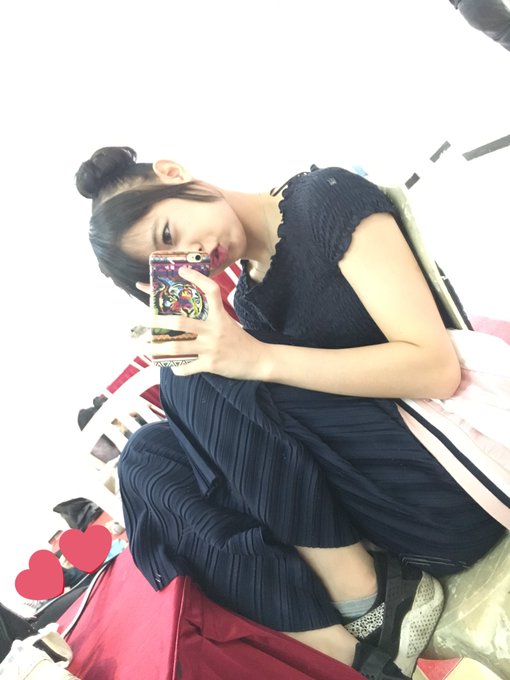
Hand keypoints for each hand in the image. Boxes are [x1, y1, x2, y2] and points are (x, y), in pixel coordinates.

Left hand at [147, 267, 267, 379]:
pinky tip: (171, 366)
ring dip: (156, 348)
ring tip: (144, 347)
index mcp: (219, 316)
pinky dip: (176, 367)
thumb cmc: (238, 340)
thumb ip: (208, 318)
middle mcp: (214, 329)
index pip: (211, 290)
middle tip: (142, 320)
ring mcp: (211, 347)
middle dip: (157, 321)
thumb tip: (182, 316)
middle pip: (180, 322)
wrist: (258, 360)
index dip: (197, 278)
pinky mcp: (211, 364)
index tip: (182, 270)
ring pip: (177, 346)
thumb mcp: (226, 323)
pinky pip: (187, 366)